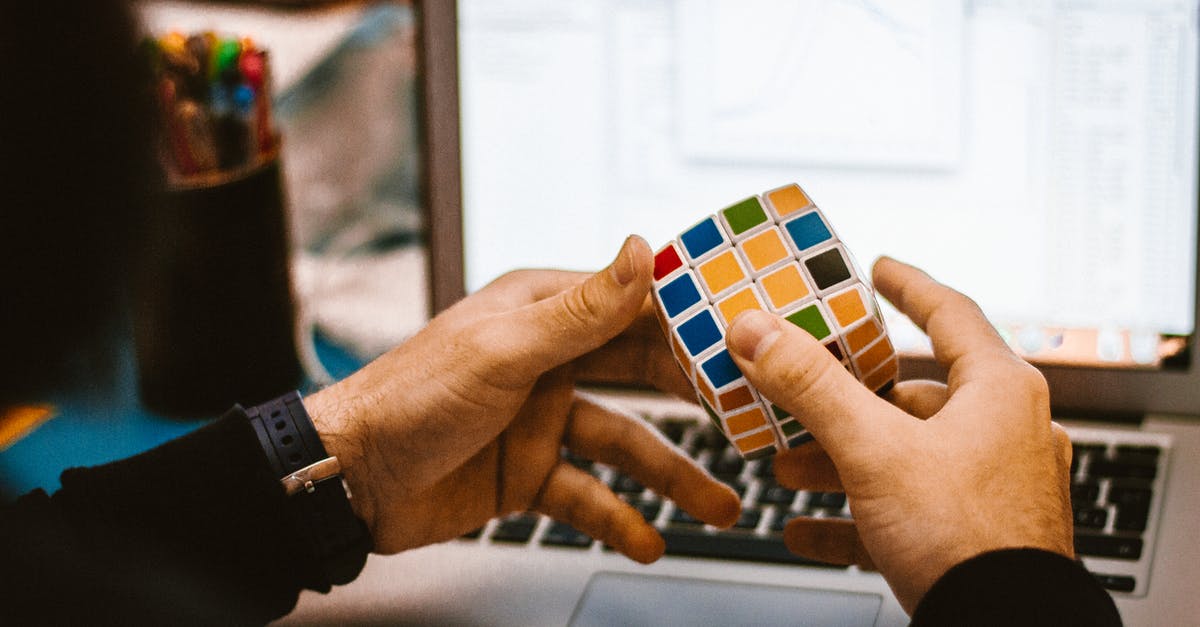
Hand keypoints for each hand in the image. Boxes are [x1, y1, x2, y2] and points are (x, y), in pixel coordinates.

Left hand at [304, 236, 739, 561]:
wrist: (347, 480)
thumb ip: (581, 311)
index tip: (747, 338)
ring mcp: (540, 419)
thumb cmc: (410, 397)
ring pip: (623, 444)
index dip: (691, 323)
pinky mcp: (527, 473)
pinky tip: (648, 540)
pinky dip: (618, 519)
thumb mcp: (504, 351)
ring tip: (718, 505)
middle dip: (695, 402)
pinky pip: (586, 496)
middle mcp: (548, 361)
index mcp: (542, 312)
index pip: (634, 308)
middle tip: (749, 421)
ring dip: (671, 476)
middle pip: (641, 377)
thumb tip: (642, 250)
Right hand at [725, 257, 1072, 612]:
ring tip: (788, 470)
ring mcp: (993, 488)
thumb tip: (757, 330)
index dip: (908, 286)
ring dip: (840, 460)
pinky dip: (857, 516)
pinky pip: (906, 512)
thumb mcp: (874, 450)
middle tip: (799, 394)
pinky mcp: (976, 536)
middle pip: (911, 395)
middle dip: (843, 401)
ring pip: (903, 456)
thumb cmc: (968, 541)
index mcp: (999, 392)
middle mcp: (1005, 433)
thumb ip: (811, 386)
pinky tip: (809, 530)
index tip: (879, 270)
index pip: (950, 313)